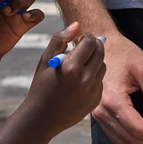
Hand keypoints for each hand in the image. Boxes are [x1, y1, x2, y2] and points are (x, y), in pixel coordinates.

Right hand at [19, 23, 104, 139]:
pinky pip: (100, 81)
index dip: (86, 37)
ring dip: (95, 60)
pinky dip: (93, 77)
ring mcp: (92, 91)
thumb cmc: (40, 87)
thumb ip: (60, 40)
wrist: (41, 118)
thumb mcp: (45, 61)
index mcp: (71, 67)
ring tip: (81, 64)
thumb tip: (76, 25)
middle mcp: (85, 79)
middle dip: (94, 45)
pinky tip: (80, 81)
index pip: (89, 42)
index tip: (79, 39)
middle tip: (85, 46)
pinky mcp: (95, 100)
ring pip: (102, 66)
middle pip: (100, 52)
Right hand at [90, 27, 142, 143]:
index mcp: (113, 99)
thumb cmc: (123, 53)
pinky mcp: (99, 114)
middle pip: (130, 139)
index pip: (138, 129)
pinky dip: (133, 139)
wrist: (101, 46)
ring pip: (122, 141)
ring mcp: (98, 114)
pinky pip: (116, 135)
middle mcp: (102, 110)